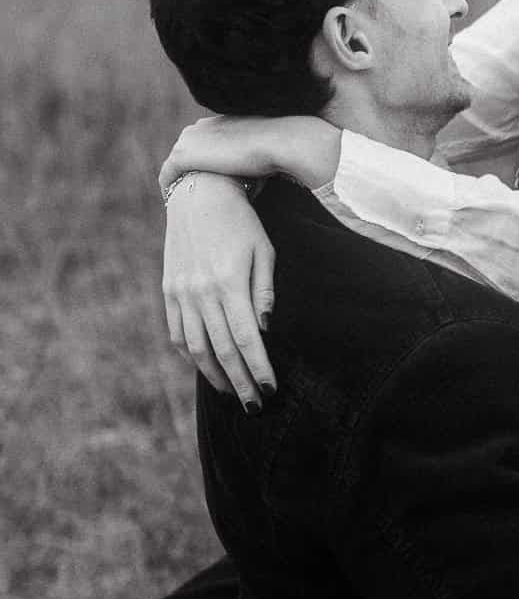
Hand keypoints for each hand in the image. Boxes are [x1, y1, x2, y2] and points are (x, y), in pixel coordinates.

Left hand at [158, 115, 340, 198]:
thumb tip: (253, 176)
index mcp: (217, 122)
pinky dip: (170, 190)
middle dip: (186, 176)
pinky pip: (168, 177)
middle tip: (189, 201)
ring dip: (177, 184)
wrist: (280, 143)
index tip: (203, 186)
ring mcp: (189, 140)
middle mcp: (199, 127)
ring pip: (175, 167)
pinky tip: (175, 206)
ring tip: (182, 207)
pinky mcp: (183, 155)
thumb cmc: (278, 151)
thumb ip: (249, 159)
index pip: (201, 146)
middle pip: (184, 155)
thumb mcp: (260, 153)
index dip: (202, 167)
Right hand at [163, 174, 276, 406]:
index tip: (270, 390)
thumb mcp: (264, 251)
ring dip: (215, 375)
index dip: (258, 368)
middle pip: (222, 350)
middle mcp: (202, 292)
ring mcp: (181, 293)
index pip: (247, 339)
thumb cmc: (241, 223)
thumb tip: (264, 329)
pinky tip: (206, 367)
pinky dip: (190, 355)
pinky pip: (177, 333)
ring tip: (233, 392)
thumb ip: (264, 291)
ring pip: (196, 347)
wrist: (199, 193)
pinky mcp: (169, 291)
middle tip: (255, 405)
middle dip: (240, 382)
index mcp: (230, 283)